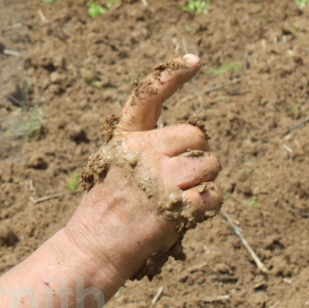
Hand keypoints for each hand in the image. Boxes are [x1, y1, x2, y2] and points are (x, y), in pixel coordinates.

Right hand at [67, 54, 221, 282]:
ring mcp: (160, 177)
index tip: (194, 60)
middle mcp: (143, 150)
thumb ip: (147, 147)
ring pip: (210, 163)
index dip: (173, 74)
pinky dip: (207, 206)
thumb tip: (192, 140)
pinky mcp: (177, 204)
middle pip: (196, 134)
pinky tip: (184, 214)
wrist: (94, 246)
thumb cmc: (109, 206)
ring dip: (203, 182)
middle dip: (195, 155)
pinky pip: (214, 194)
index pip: (149, 95)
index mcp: (125, 137)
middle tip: (175, 179)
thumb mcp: (116, 163)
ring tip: (177, 198)